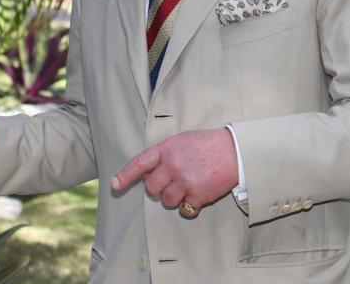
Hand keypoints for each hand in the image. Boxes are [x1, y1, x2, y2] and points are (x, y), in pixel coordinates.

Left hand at [111, 129, 237, 217]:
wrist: (234, 151)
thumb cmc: (207, 145)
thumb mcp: (181, 141)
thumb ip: (164, 154)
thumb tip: (149, 173)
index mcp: (167, 149)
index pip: (140, 162)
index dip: (125, 175)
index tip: (114, 184)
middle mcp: (173, 165)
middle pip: (152, 188)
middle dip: (158, 189)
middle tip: (171, 182)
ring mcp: (185, 181)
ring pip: (167, 201)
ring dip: (174, 198)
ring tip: (187, 186)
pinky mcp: (198, 195)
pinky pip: (185, 210)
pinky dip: (188, 207)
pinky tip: (196, 196)